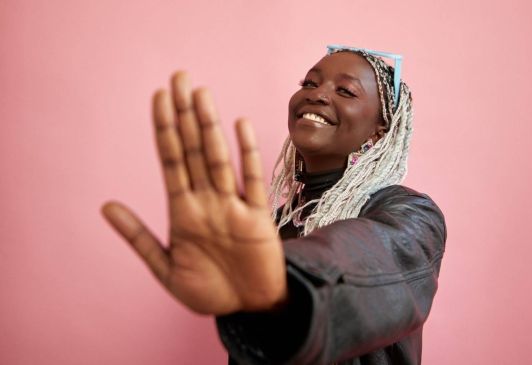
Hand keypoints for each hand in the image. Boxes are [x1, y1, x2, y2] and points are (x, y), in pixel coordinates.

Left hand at [101, 71, 286, 314]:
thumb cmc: (209, 290)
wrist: (249, 308)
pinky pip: (252, 181)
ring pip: (218, 158)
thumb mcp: (166, 269)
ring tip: (201, 94)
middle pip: (193, 149)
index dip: (164, 129)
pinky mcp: (257, 218)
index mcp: (183, 211)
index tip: (158, 97)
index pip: (171, 160)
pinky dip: (248, 154)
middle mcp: (207, 201)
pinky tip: (240, 126)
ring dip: (210, 127)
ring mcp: (232, 206)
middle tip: (180, 77)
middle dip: (185, 114)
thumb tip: (105, 205)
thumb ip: (138, 237)